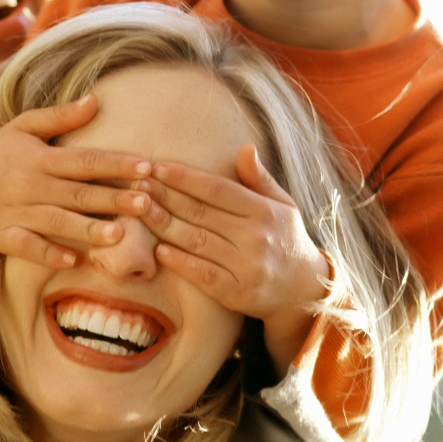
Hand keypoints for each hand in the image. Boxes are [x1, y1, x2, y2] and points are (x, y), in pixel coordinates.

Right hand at [0, 95, 152, 268]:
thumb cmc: (1, 150)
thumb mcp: (25, 126)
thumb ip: (61, 116)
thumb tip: (96, 99)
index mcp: (40, 157)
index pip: (84, 160)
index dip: (115, 164)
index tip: (146, 166)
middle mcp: (30, 185)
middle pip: (77, 193)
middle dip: (113, 199)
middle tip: (147, 202)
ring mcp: (17, 213)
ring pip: (57, 222)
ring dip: (88, 229)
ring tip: (120, 235)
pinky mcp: (4, 237)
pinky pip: (28, 248)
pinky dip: (49, 254)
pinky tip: (75, 260)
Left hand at [143, 145, 327, 374]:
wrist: (305, 289)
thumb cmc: (286, 239)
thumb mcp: (282, 205)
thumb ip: (260, 178)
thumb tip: (245, 148)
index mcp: (264, 211)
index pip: (218, 189)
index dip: (185, 178)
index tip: (158, 167)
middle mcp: (256, 237)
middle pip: (201, 213)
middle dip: (166, 197)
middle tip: (137, 184)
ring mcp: (247, 267)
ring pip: (197, 242)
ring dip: (164, 225)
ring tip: (140, 210)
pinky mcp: (238, 293)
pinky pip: (203, 275)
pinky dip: (180, 262)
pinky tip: (158, 249)